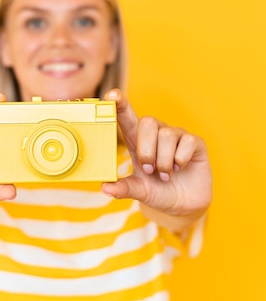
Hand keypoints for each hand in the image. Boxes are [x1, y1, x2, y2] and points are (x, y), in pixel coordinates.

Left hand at [102, 89, 211, 222]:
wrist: (184, 206)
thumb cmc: (158, 192)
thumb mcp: (139, 191)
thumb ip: (124, 188)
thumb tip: (105, 188)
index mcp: (138, 140)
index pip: (127, 116)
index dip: (120, 103)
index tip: (111, 94)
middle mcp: (157, 133)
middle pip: (148, 121)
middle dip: (146, 149)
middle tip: (149, 169)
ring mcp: (177, 136)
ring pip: (167, 134)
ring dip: (164, 161)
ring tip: (166, 175)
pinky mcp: (196, 142)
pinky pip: (188, 141)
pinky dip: (181, 159)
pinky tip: (180, 168)